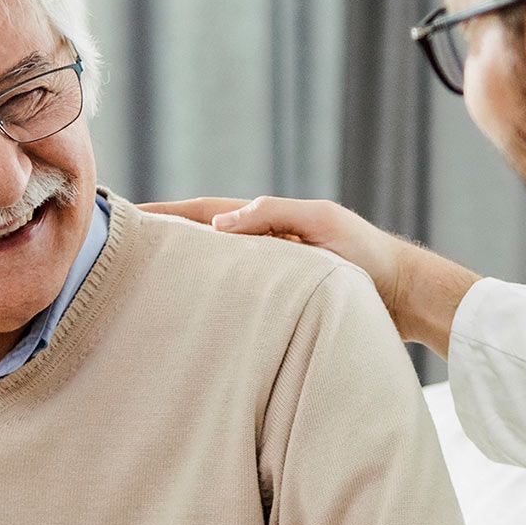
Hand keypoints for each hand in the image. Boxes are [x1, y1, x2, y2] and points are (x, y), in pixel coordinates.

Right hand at [140, 196, 480, 357]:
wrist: (405, 295)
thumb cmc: (368, 256)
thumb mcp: (322, 224)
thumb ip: (272, 216)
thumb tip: (217, 225)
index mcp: (268, 220)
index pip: (205, 213)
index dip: (167, 214)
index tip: (128, 215)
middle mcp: (263, 245)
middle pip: (202, 240)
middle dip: (164, 241)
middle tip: (120, 248)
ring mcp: (269, 274)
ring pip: (215, 270)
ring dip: (183, 271)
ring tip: (144, 280)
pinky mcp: (280, 303)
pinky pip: (234, 296)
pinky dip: (209, 297)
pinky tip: (191, 311)